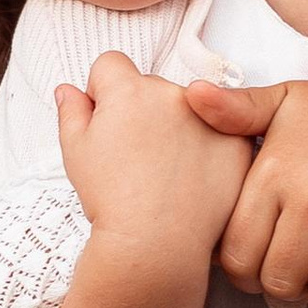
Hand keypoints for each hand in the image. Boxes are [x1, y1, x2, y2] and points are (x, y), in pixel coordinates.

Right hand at [56, 51, 250, 274]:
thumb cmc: (111, 201)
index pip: (111, 65)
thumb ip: (72, 112)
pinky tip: (195, 178)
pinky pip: (224, 131)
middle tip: (138, 156)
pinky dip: (211, 147)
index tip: (107, 120)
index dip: (102, 90)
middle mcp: (172, 93)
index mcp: (128, 90)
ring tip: (168, 172)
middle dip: (142, 110)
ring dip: (179, 125)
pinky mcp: (238, 142)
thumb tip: (70, 91)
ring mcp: (210, 116)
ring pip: (190, 107)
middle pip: (151, 86)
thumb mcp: (75, 152)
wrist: (156, 242)